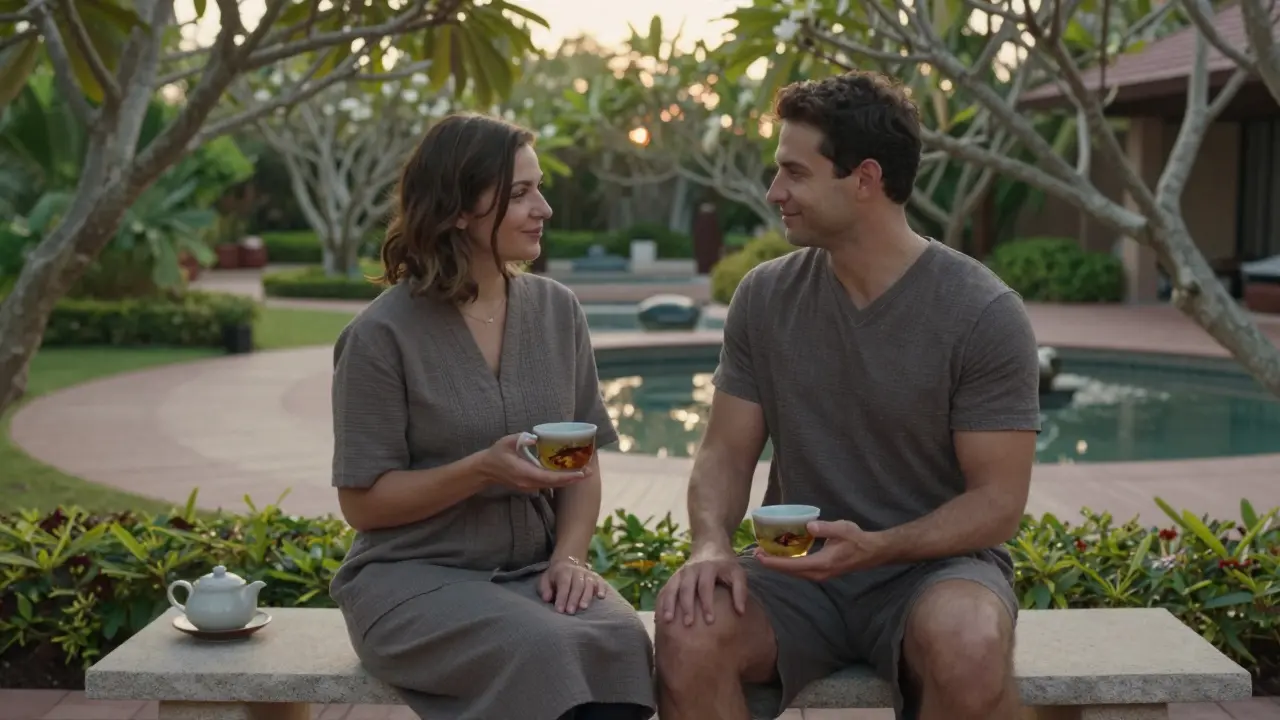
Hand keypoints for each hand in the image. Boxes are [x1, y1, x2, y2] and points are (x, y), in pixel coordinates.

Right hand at [477, 433, 590, 491]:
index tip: (581, 473)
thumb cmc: (496, 454)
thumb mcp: (508, 442)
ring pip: (553, 485)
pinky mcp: (530, 486)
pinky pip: (548, 484)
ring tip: (584, 472)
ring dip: (569, 480)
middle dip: (573, 479)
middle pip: (555, 483)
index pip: (549, 477)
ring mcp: (530, 486)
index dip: (567, 476)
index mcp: (524, 473)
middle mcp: (529, 483)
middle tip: (590, 471)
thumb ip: (522, 439)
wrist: (485, 470)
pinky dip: (560, 479)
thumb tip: (537, 438)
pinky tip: (570, 473)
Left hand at [539, 556, 607, 613]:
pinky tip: (601, 597)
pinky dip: (602, 589)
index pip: (564, 584)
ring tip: (583, 608)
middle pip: (577, 585)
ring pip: (589, 584)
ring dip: (586, 596)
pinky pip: (601, 582)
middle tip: (570, 612)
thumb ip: (545, 589)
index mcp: (564, 571)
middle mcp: (577, 571)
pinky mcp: (597, 577)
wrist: (568, 562)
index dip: (562, 597)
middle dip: (574, 599)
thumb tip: (547, 598)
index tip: (559, 610)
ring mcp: (588, 574)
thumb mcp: (546, 579)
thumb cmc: (555, 577)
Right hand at [657, 544, 746, 626]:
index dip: (707, 604)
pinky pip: (666, 588)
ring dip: (669, 604)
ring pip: (673, 588)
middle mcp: (692, 569)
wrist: (710, 545)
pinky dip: (662, 601)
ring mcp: (681, 572)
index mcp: (708, 567)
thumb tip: (741, 612)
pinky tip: (660, 614)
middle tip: (688, 624)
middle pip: (687, 588)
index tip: (710, 621)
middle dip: (687, 606)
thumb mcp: (738, 573)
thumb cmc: (726, 565)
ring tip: (667, 621)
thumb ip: (740, 591)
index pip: (706, 587)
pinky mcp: (675, 576)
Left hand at [752, 520, 884, 580]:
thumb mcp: (842, 529)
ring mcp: (820, 575)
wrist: (871, 552)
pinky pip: (800, 571)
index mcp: (821, 563)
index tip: (759, 556)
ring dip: (779, 565)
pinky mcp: (821, 572)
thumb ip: (826, 528)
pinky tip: (782, 556)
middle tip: (756, 553)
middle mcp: (818, 573)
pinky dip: (788, 565)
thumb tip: (809, 525)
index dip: (774, 562)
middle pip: (789, 572)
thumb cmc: (857, 539)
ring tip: (765, 555)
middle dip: (772, 564)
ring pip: (794, 573)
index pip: (792, 566)